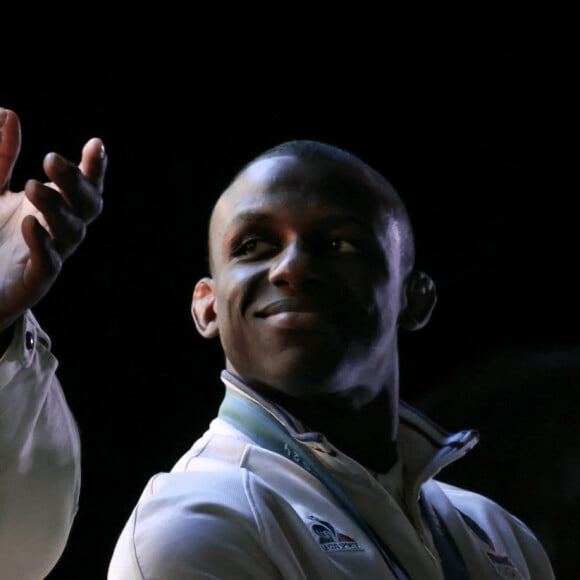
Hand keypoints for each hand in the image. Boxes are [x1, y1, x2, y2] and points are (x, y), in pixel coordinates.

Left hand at [0, 107, 106, 333]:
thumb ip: (1, 154)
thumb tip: (8, 111)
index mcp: (57, 205)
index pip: (85, 185)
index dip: (94, 168)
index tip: (96, 144)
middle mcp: (61, 228)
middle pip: (87, 206)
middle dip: (76, 183)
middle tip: (51, 159)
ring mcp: (53, 254)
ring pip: (71, 232)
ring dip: (56, 208)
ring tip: (33, 186)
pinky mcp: (36, 281)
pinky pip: (48, 263)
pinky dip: (43, 244)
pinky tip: (29, 224)